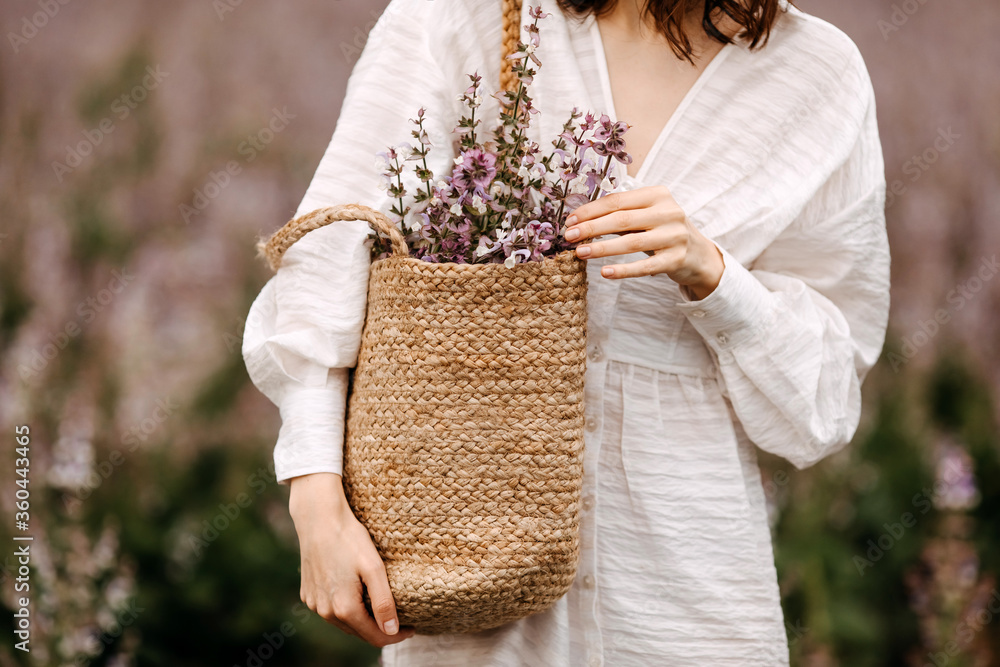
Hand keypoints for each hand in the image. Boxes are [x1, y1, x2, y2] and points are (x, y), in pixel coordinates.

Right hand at [289, 473, 414, 647]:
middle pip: (358, 632)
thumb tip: (392, 631)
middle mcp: (325, 611)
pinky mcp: (307, 593)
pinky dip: (345, 610)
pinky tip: (356, 597)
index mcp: (343, 608)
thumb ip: (383, 602)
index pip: (374, 636)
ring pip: (343, 623)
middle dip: (380, 629)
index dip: (395, 635)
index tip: (412, 628)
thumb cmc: (349, 539)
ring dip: (362, 621)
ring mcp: (314, 603)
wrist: (318, 518)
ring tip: (380, 611)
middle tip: (401, 620)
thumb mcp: (374, 568)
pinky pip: (330, 610)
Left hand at [563, 185, 724, 299]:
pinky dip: (623, 270)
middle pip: (621, 219)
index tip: (569, 221)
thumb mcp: (646, 216)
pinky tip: (605, 273)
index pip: (617, 201)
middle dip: (591, 228)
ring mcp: (675, 236)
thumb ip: (620, 215)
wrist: (698, 254)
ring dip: (602, 248)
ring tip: (580, 253)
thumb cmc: (661, 231)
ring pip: (631, 242)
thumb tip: (579, 222)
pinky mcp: (677, 259)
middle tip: (569, 237)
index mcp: (657, 194)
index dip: (590, 211)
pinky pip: (645, 267)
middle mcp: (669, 212)